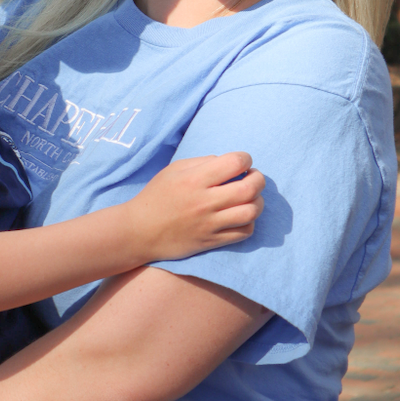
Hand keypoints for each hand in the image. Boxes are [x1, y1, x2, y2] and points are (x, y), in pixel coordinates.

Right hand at [129, 152, 264, 260]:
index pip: (235, 163)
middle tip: (253, 177)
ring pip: (251, 212)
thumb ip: (202, 162)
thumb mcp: (174, 170)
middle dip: (258, 179)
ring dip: (258, 201)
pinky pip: (244, 232)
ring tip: (251, 197)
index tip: (243, 162)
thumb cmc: (157, 196)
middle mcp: (204, 202)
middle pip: (249, 189)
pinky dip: (250, 222)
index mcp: (194, 179)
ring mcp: (209, 224)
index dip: (246, 159)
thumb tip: (230, 163)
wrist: (140, 231)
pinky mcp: (211, 241)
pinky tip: (241, 215)